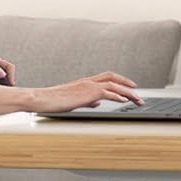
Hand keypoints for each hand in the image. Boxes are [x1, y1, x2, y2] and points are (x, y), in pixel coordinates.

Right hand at [28, 70, 143, 113]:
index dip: (119, 81)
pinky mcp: (87, 93)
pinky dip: (118, 96)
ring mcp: (88, 86)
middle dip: (126, 83)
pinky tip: (124, 101)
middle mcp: (88, 81)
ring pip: (114, 85)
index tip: (127, 87)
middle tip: (137, 92)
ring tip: (137, 99)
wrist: (43, 99)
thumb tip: (98, 103)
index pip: (106, 78)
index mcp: (85, 82)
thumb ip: (87, 100)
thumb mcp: (74, 101)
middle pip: (113, 78)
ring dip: (127, 92)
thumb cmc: (54, 101)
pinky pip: (107, 93)